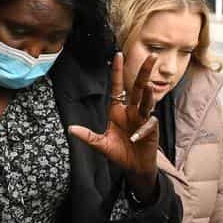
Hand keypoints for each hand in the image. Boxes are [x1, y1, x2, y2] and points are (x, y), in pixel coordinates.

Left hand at [68, 53, 160, 196]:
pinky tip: (135, 137)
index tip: (118, 55)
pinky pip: (148, 125)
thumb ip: (87, 136)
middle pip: (139, 88)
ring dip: (148, 96)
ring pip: (148, 102)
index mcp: (118, 110)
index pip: (118, 87)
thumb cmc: (119, 153)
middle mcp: (132, 111)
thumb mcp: (100, 144)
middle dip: (144, 72)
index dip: (118, 72)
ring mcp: (143, 119)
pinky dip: (142, 130)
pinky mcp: (151, 130)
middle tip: (152, 56)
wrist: (134, 167)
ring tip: (149, 88)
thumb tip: (70, 129)